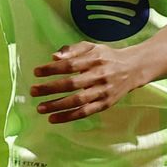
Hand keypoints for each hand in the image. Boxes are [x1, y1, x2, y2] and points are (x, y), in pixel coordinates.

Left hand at [30, 43, 145, 122]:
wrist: (133, 69)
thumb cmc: (107, 57)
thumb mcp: (92, 47)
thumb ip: (73, 49)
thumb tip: (53, 57)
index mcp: (95, 59)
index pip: (70, 64)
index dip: (52, 69)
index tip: (36, 72)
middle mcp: (99, 76)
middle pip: (72, 83)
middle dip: (50, 88)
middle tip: (33, 91)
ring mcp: (103, 91)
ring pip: (78, 100)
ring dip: (57, 105)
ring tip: (40, 108)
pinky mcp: (105, 104)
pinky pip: (85, 112)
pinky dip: (69, 117)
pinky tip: (53, 119)